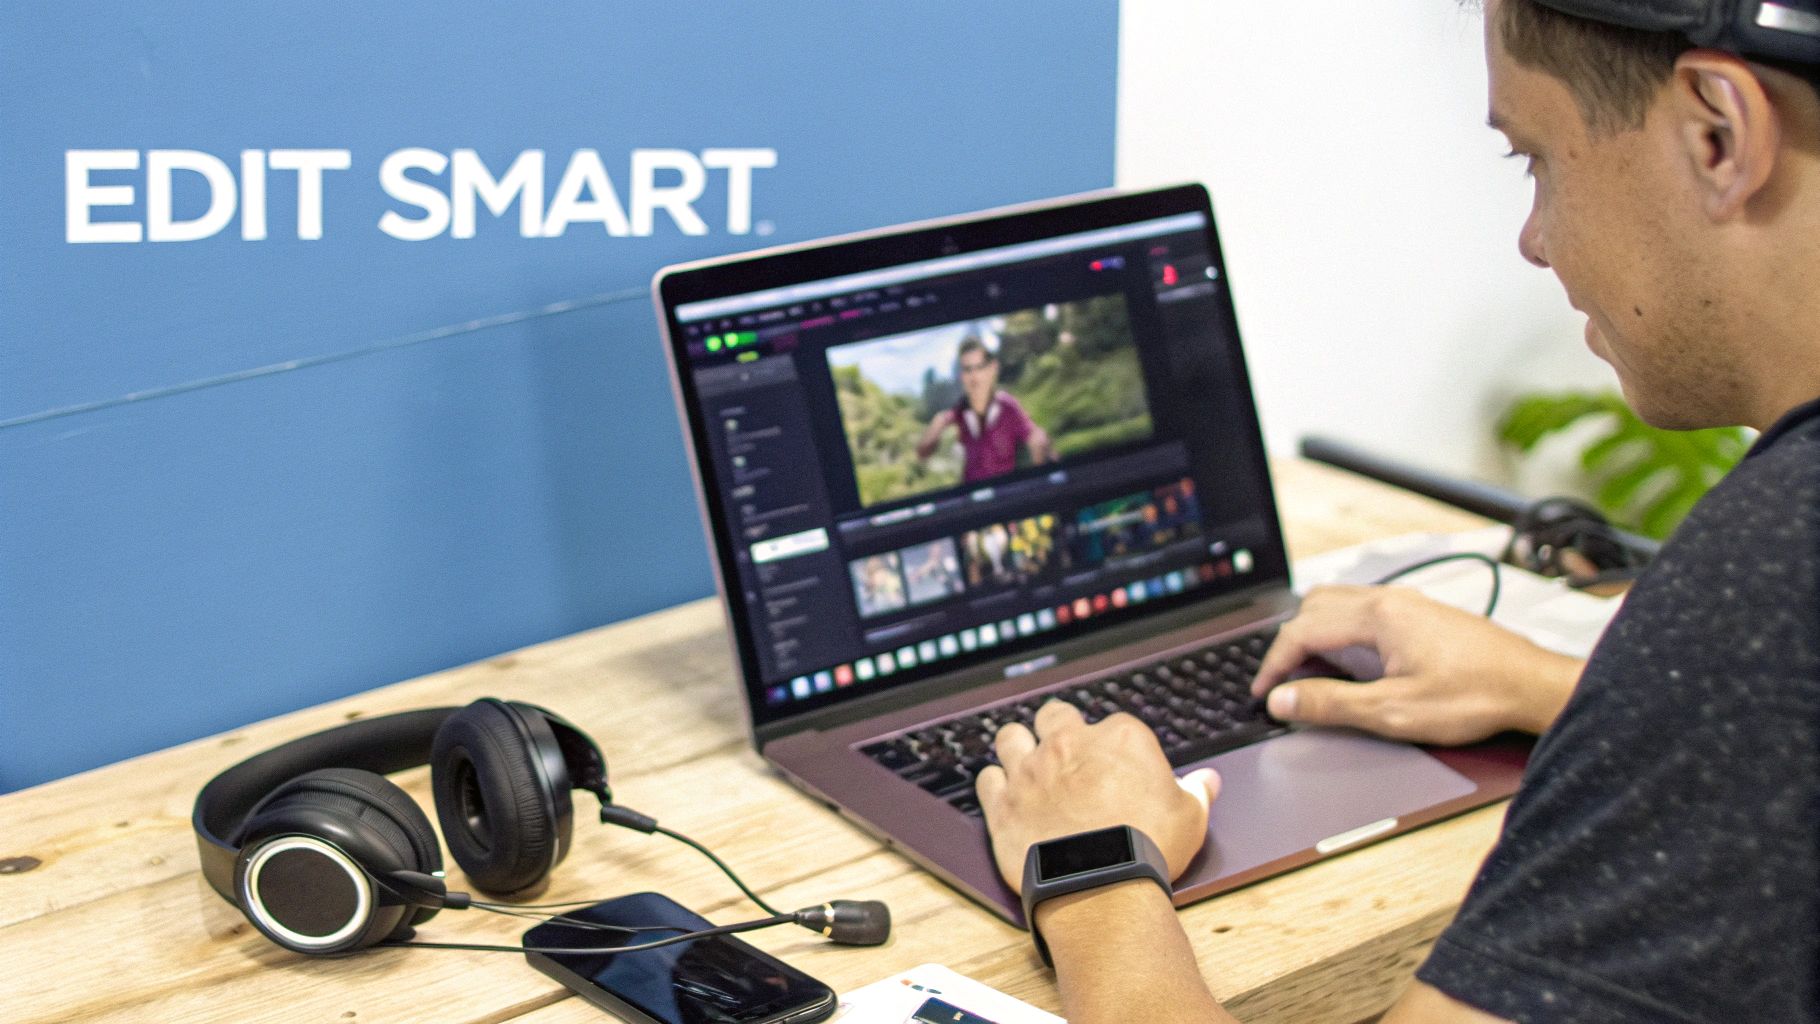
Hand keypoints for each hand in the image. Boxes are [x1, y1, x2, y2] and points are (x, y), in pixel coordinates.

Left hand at [975, 701, 1220, 892]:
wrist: (1101, 885)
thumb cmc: (1148, 848)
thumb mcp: (1189, 817)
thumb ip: (1195, 791)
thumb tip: (1207, 780)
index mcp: (1119, 737)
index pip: (1113, 725)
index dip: (1113, 747)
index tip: (1116, 769)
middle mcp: (1069, 744)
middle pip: (1055, 716)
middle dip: (1059, 729)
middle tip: (1066, 753)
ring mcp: (1031, 770)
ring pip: (1011, 736)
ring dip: (1018, 746)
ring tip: (1027, 763)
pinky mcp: (1003, 802)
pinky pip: (987, 778)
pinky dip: (995, 784)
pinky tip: (1005, 794)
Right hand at [1251, 585, 1583, 744]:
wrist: (1535, 686)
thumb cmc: (1477, 695)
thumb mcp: (1395, 712)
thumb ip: (1333, 704)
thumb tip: (1284, 699)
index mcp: (1378, 616)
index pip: (1302, 631)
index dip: (1274, 665)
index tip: (1264, 693)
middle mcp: (1391, 600)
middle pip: (1315, 607)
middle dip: (1290, 645)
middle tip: (1282, 683)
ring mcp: (1408, 605)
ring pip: (1339, 605)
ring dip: (1315, 636)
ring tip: (1310, 675)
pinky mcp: (1423, 615)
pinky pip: (1364, 612)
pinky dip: (1341, 634)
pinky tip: (1351, 664)